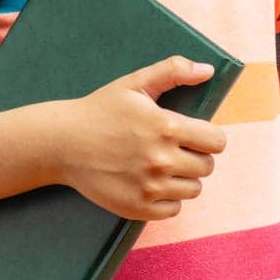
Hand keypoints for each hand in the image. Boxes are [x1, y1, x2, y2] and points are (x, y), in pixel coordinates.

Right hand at [49, 55, 227, 221]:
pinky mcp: (137, 208)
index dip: (209, 138)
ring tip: (161, 166)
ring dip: (183, 179)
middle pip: (207, 167)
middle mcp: (162, 160)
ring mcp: (149, 187)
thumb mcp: (135, 83)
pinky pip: (173, 209)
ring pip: (193, 189)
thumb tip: (208, 70)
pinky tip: (150, 183)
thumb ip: (174, 70)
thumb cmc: (101, 110)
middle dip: (196, 157)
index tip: (195, 136)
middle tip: (174, 150)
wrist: (62, 143)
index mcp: (167, 127)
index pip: (217, 142)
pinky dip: (167, 199)